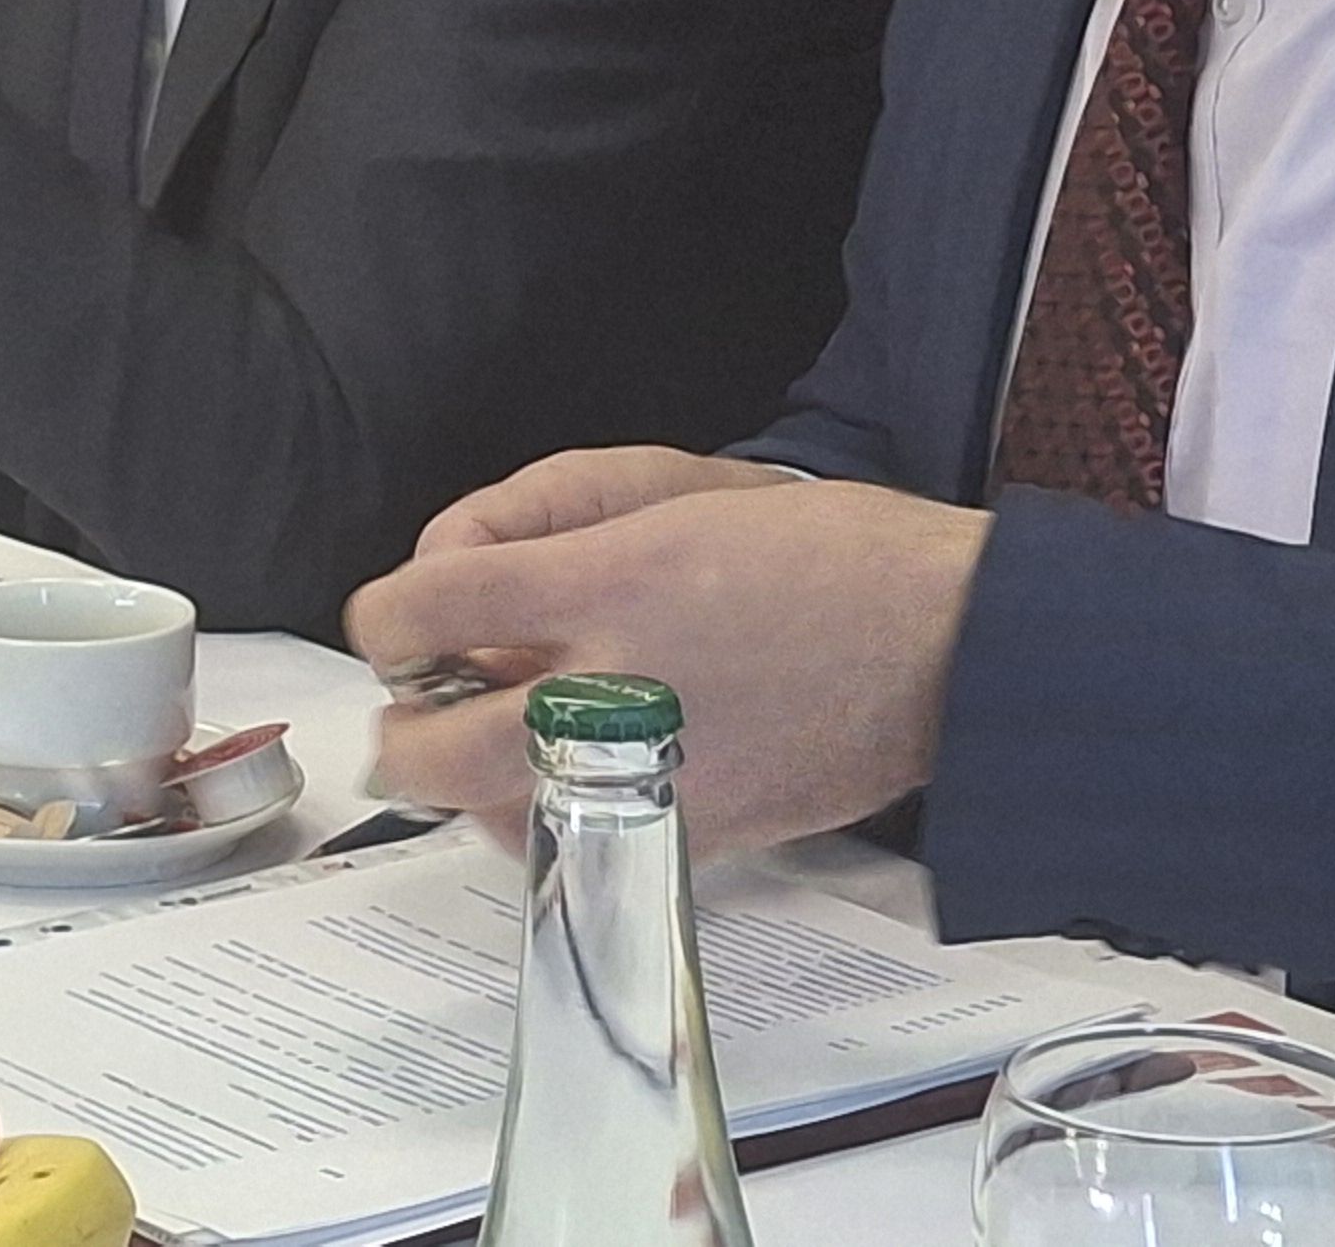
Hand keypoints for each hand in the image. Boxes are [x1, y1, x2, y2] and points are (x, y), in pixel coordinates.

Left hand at [347, 461, 987, 852]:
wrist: (949, 644)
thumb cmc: (823, 549)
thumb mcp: (672, 489)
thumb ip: (547, 524)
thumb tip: (461, 574)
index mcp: (603, 586)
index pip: (422, 609)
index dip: (384, 615)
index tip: (399, 617)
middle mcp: (611, 691)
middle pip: (428, 746)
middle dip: (400, 724)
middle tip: (420, 698)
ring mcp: (649, 777)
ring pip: (488, 813)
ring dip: (468, 775)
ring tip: (500, 732)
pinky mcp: (692, 837)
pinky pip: (570, 845)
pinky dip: (543, 817)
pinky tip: (565, 773)